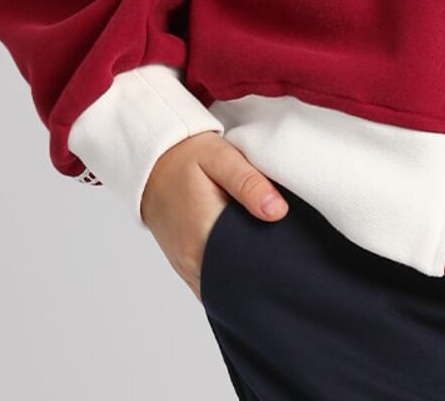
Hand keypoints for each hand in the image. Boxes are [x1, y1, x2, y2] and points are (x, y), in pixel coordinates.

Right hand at [140, 129, 288, 302]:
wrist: (151, 163)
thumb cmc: (186, 157)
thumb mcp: (220, 158)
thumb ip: (249, 183)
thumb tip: (278, 211)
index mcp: (203, 233)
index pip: (247, 264)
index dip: (272, 263)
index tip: (293, 255)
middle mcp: (192, 258)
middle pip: (237, 280)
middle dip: (263, 273)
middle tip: (289, 256)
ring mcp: (186, 266)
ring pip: (224, 287)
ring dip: (246, 277)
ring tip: (273, 258)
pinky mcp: (185, 266)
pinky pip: (212, 284)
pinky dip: (231, 278)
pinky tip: (249, 262)